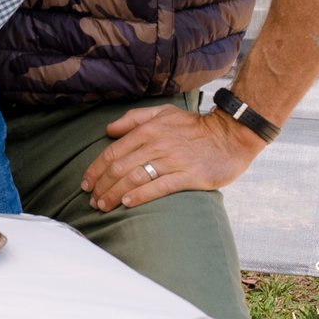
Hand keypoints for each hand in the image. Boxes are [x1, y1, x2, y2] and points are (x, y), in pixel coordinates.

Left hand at [82, 103, 264, 210]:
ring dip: (114, 194)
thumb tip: (109, 129)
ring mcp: (172, 161)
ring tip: (103, 206)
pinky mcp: (189, 176)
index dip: (95, 169)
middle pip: (119, 168)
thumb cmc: (195, 125)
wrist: (232, 135)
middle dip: (101, 186)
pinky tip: (127, 203)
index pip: (112, 152)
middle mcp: (156, 145)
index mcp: (147, 131)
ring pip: (134, 178)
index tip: (86, 183)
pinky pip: (159, 187)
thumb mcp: (163, 112)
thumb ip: (134, 119)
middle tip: (91, 200)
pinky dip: (140, 195)